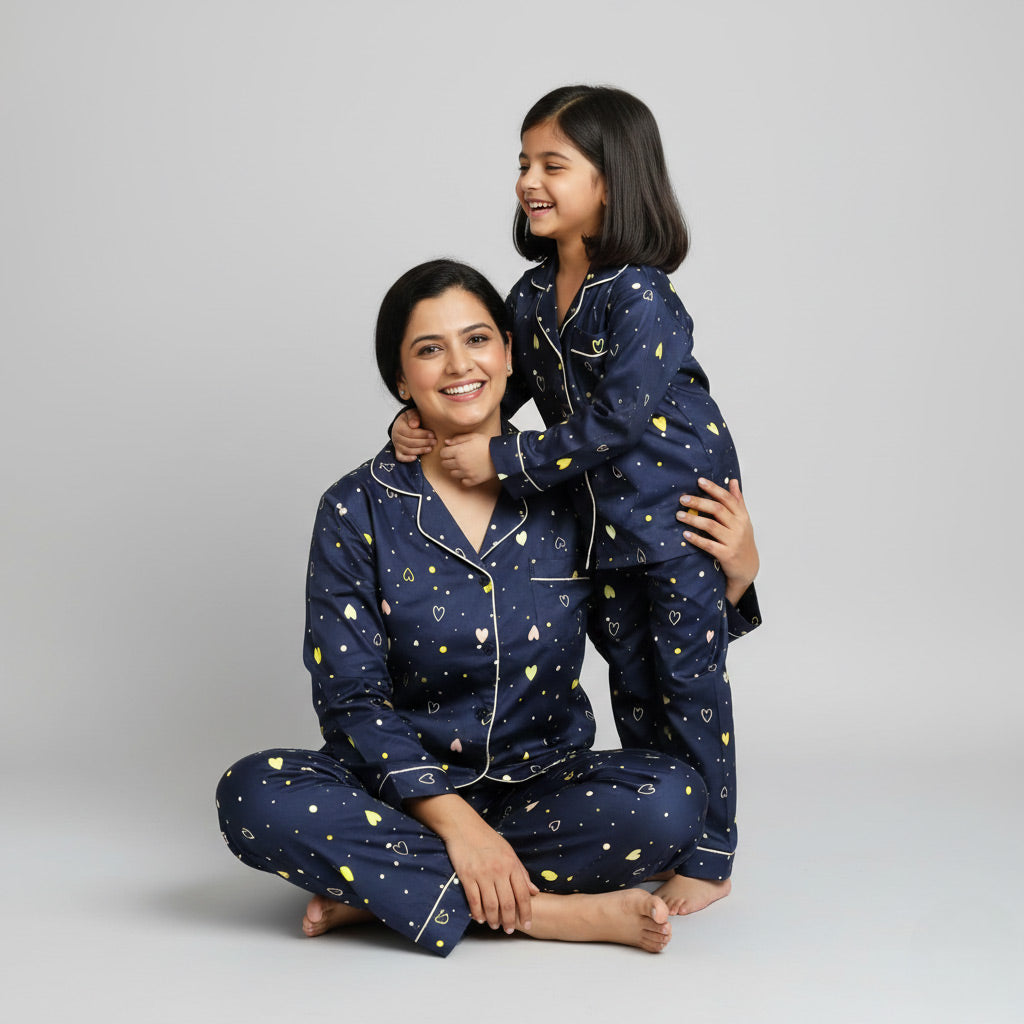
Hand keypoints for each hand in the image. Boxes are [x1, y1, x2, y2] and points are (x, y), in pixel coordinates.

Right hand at [392, 409, 435, 461]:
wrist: (404, 424)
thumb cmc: (410, 419)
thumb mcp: (412, 413)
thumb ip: (414, 416)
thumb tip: (414, 425)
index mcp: (398, 426)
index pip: (410, 433)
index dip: (422, 434)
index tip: (432, 435)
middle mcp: (395, 436)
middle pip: (410, 442)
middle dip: (423, 442)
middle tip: (434, 442)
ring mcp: (396, 445)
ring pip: (407, 450)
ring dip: (419, 450)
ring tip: (430, 448)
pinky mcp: (398, 451)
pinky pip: (400, 457)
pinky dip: (407, 459)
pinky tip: (416, 458)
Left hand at [440, 433, 496, 485]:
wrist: (501, 455)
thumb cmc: (487, 444)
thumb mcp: (473, 436)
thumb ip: (458, 439)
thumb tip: (446, 443)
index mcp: (459, 451)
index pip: (442, 454)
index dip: (445, 452)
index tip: (450, 451)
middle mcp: (460, 463)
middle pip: (445, 464)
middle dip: (448, 460)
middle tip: (456, 458)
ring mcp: (466, 473)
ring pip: (452, 474)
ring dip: (455, 469)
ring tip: (463, 465)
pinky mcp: (473, 480)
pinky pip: (462, 482)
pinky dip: (464, 478)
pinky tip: (468, 473)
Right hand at [443, 824, 538, 932]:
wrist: (464, 827)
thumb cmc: (488, 839)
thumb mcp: (509, 852)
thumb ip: (521, 872)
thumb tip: (534, 891)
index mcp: (511, 864)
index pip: (522, 894)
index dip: (526, 911)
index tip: (528, 923)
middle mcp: (498, 871)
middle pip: (507, 903)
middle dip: (510, 920)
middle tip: (510, 929)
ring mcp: (482, 874)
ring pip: (491, 905)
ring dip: (494, 919)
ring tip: (495, 926)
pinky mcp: (466, 876)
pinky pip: (474, 900)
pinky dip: (477, 912)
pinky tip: (481, 918)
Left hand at [677, 478, 758, 605]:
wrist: (748, 568)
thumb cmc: (742, 540)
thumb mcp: (743, 520)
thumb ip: (737, 501)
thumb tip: (733, 481)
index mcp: (742, 516)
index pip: (727, 498)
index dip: (713, 488)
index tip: (699, 481)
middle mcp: (739, 527)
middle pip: (717, 510)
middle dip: (699, 502)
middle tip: (682, 499)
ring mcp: (733, 541)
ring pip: (711, 526)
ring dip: (693, 519)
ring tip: (679, 515)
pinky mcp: (727, 555)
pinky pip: (709, 545)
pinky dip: (697, 539)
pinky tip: (685, 535)